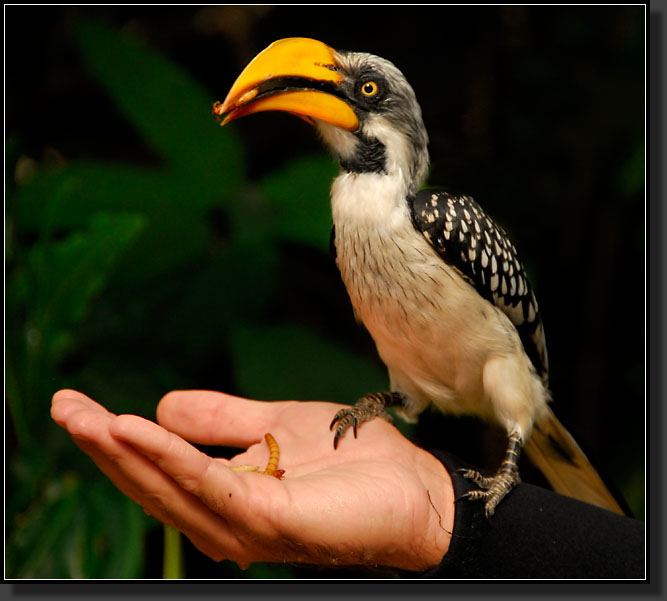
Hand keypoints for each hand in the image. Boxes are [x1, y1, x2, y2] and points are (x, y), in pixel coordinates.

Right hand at [50, 389, 453, 571]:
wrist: (410, 487)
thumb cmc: (349, 460)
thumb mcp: (273, 424)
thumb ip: (222, 420)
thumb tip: (162, 407)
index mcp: (225, 494)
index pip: (158, 468)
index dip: (116, 439)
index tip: (77, 406)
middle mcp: (225, 518)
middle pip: (150, 482)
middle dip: (103, 445)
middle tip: (64, 407)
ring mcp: (244, 525)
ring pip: (169, 487)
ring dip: (123, 452)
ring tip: (85, 418)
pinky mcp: (267, 522)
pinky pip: (210, 485)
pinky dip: (170, 458)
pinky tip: (138, 430)